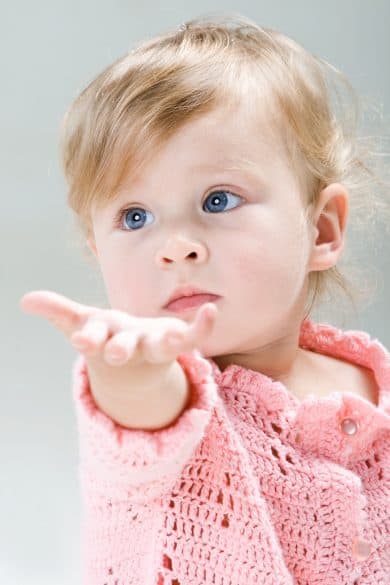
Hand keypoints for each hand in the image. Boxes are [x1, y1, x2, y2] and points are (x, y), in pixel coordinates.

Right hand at [20, 290, 217, 366]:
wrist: (137, 366)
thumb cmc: (107, 338)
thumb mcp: (82, 323)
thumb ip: (58, 311)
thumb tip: (25, 299)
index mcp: (105, 341)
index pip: (94, 340)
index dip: (89, 339)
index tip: (82, 340)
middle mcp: (130, 347)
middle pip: (124, 349)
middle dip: (118, 350)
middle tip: (114, 354)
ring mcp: (155, 346)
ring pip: (161, 346)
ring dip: (167, 341)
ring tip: (175, 335)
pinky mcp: (177, 341)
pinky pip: (193, 336)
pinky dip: (202, 326)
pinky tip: (210, 310)